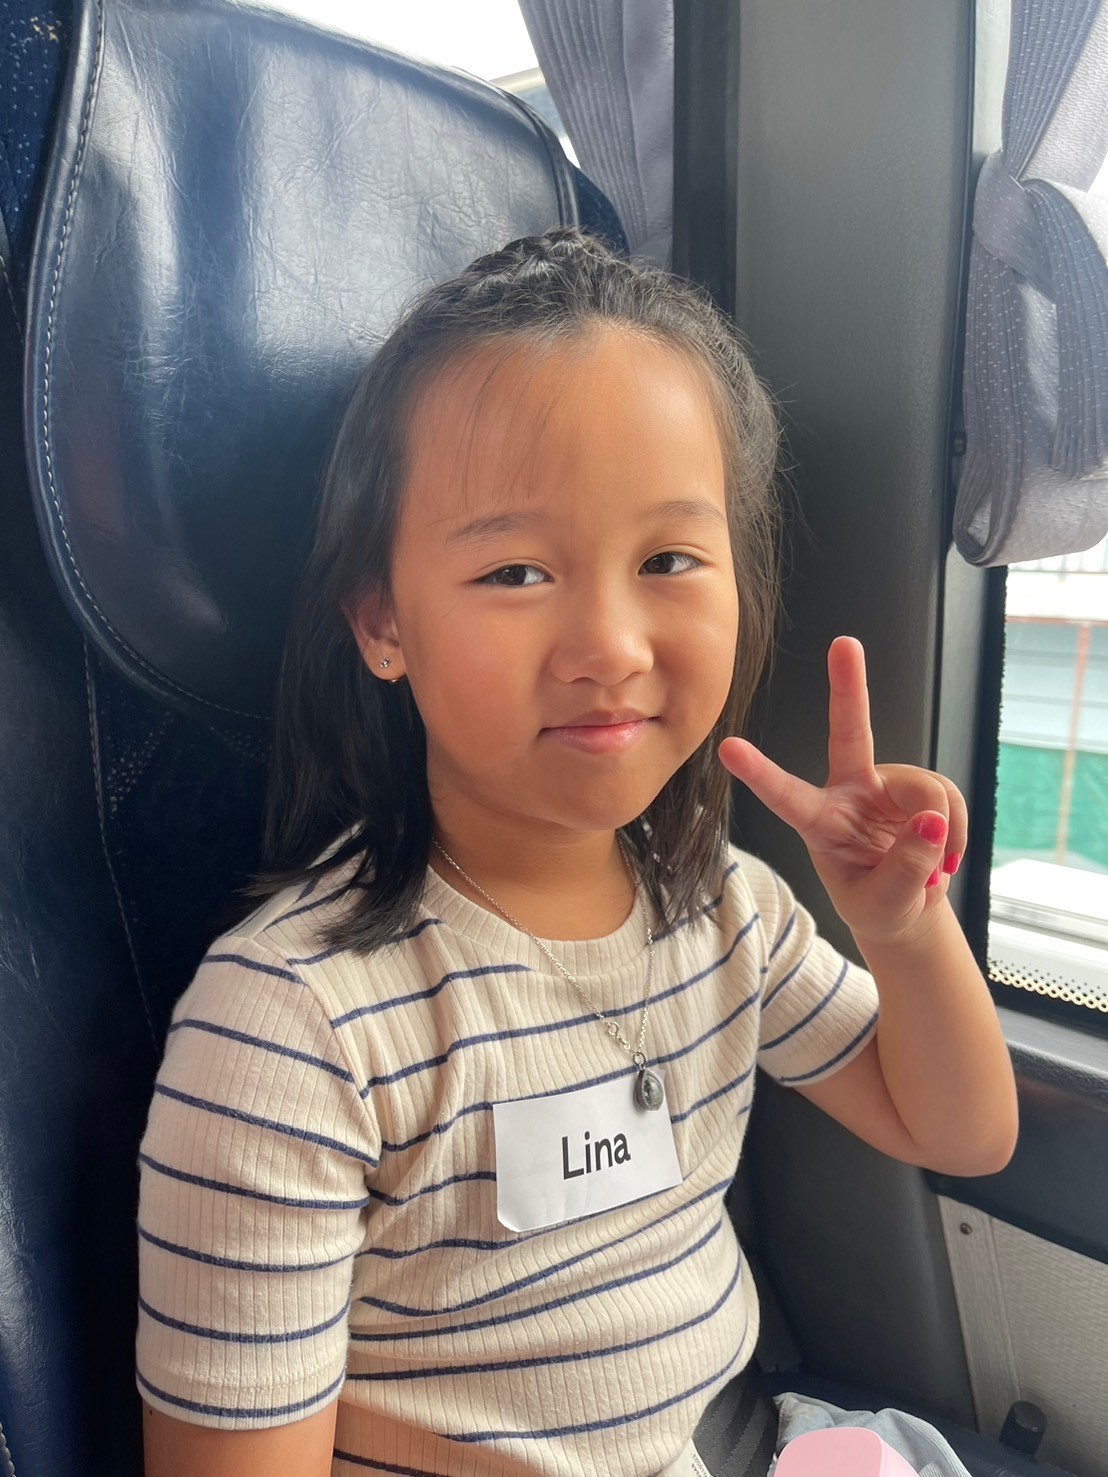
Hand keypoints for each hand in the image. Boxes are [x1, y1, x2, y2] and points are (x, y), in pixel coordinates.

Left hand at [718, 636, 966, 946]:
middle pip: (851, 732)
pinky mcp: (922, 790)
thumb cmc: (878, 904)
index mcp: (819, 822)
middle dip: (849, 686)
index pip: (786, 796)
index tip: (728, 747)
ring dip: (942, 832)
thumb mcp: (884, 903)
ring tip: (937, 869)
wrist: (909, 909)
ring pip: (926, 791)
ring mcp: (887, 785)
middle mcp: (849, 792)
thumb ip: (905, 868)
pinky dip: (956, 833)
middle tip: (844, 643)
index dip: (760, 773)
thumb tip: (932, 821)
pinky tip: (946, 856)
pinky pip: (949, 801)